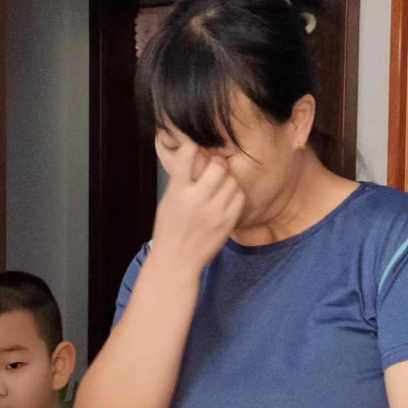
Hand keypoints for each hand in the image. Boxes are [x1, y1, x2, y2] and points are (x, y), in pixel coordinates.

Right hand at [152, 131, 244, 274]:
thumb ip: (180, 181)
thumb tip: (193, 157)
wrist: (177, 261)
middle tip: (214, 167)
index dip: (193, 146)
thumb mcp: (167, 202)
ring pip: (232, 181)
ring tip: (220, 184)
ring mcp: (215, 212)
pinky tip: (227, 197)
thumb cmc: (169, 230)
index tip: (195, 147)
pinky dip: (235, 193)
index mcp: (178, 192)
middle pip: (217, 166)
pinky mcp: (228, 222)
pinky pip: (240, 197)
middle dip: (216, 163)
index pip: (188, 156)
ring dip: (227, 178)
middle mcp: (198, 199)